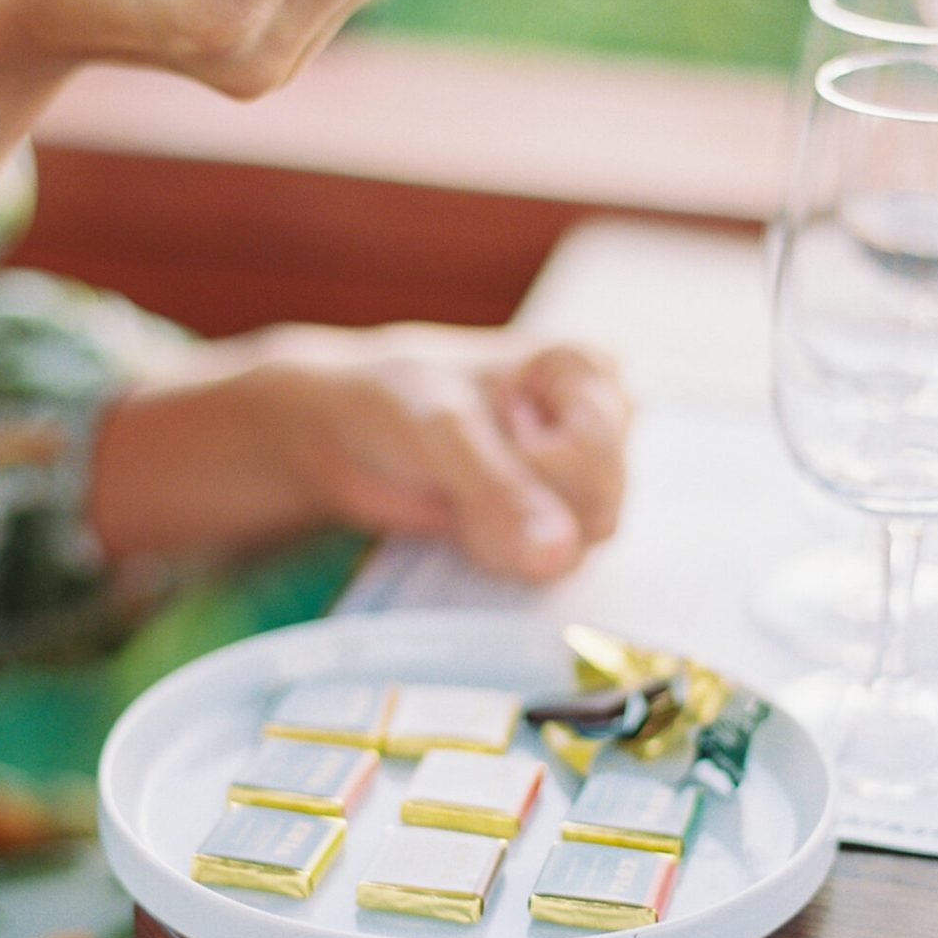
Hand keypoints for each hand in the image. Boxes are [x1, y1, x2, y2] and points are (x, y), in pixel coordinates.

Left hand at [261, 324, 630, 579]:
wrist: (337, 433)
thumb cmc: (385, 402)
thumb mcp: (439, 431)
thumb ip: (499, 491)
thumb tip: (561, 554)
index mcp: (586, 372)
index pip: (599, 464)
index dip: (536, 477)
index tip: (476, 445)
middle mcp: (597, 422)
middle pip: (600, 512)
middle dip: (523, 516)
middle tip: (461, 479)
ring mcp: (574, 476)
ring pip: (578, 547)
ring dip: (508, 539)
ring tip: (459, 496)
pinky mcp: (547, 518)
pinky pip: (550, 564)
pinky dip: (504, 554)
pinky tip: (466, 523)